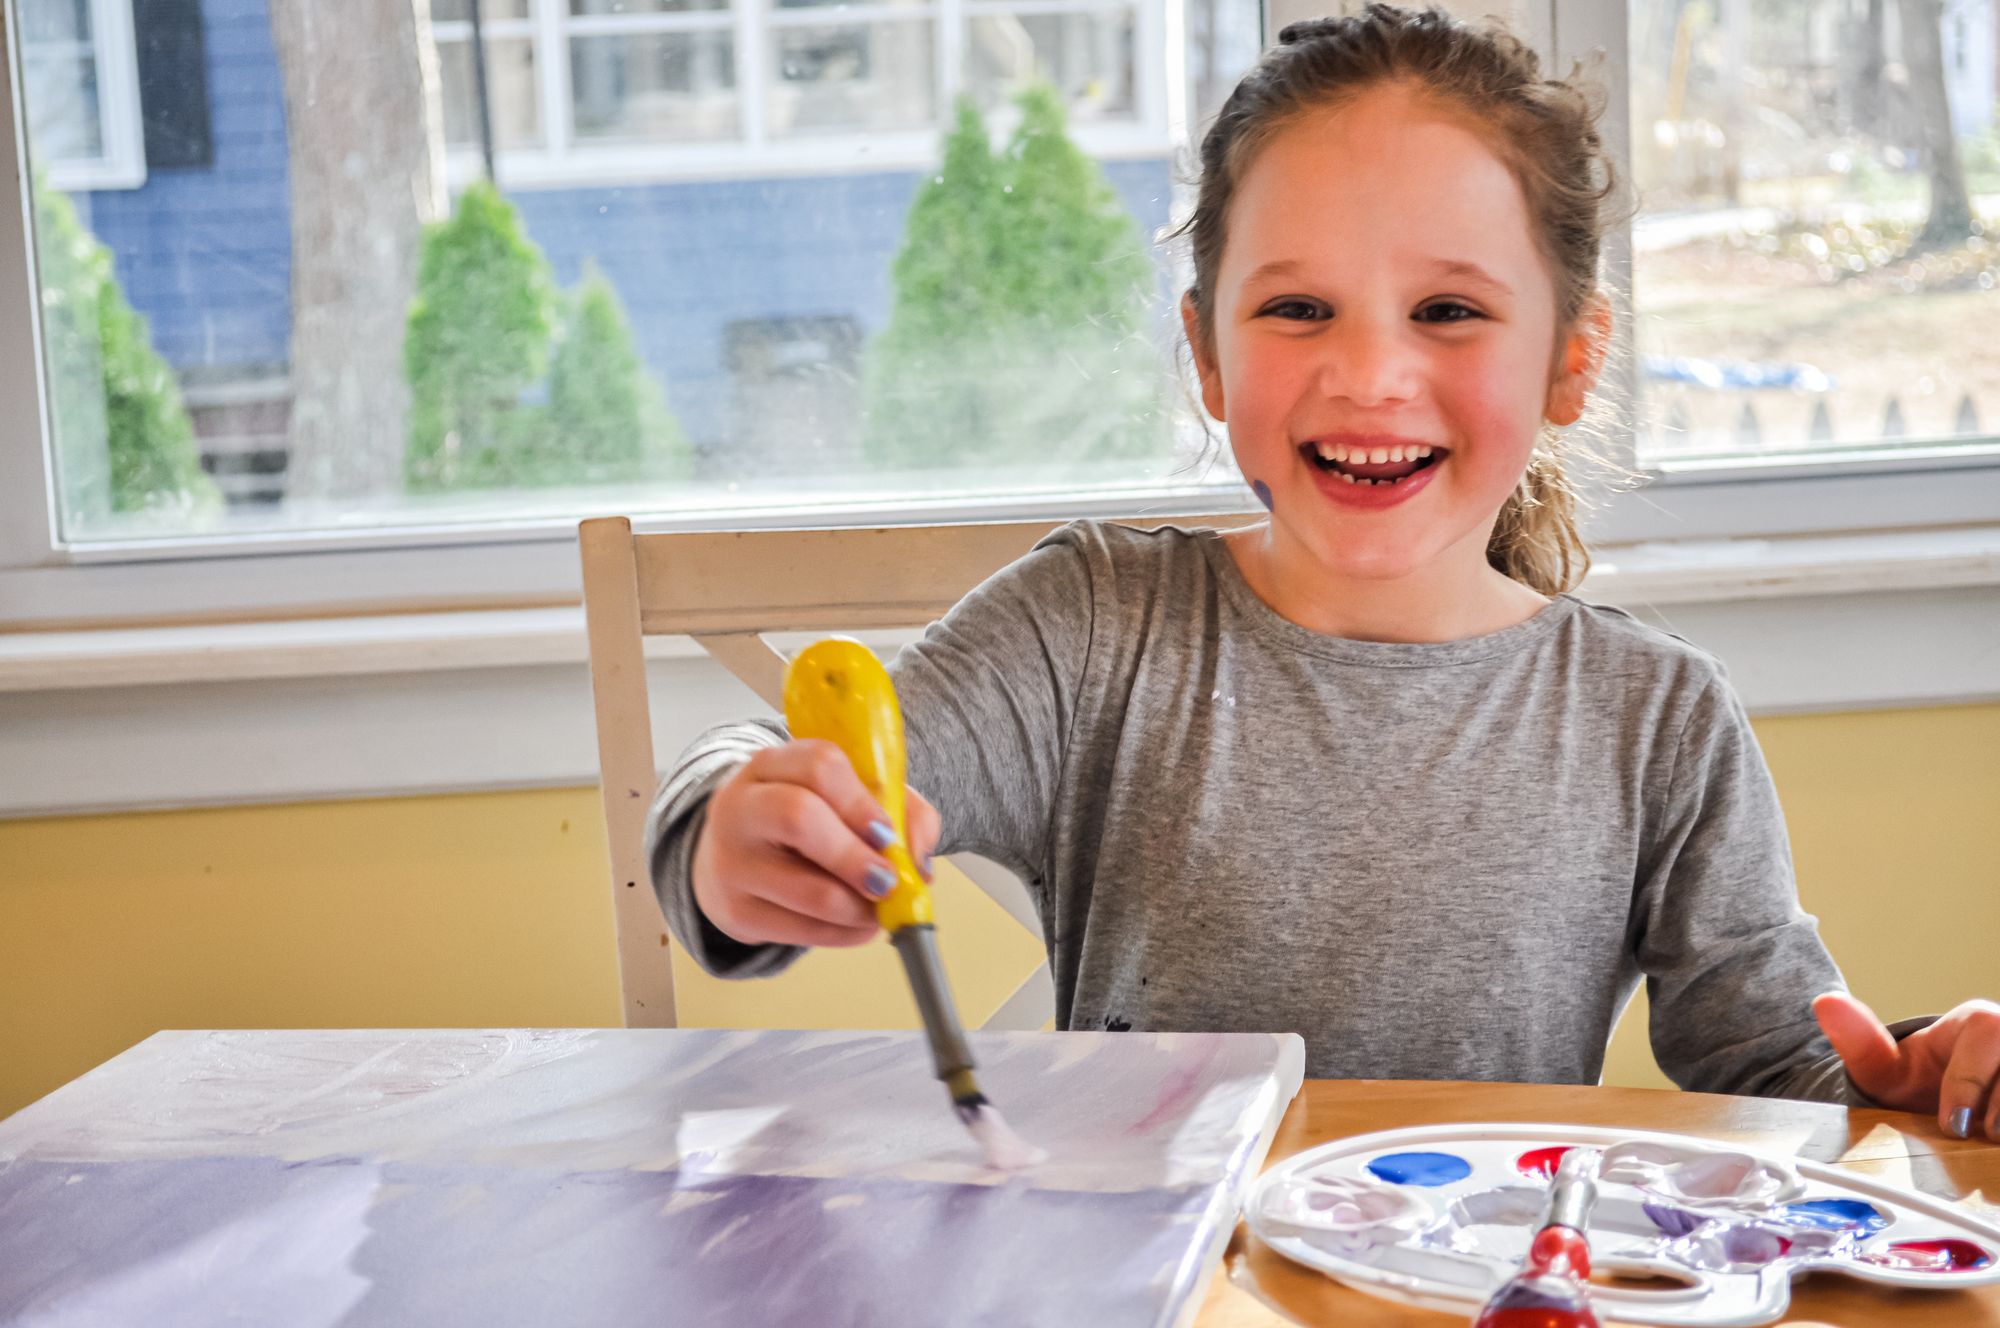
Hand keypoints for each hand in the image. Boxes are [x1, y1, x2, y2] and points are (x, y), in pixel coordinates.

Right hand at [691, 739, 940, 948]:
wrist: (737, 859)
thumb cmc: (807, 822)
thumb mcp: (851, 798)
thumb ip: (902, 814)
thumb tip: (919, 864)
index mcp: (772, 765)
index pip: (818, 766)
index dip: (861, 803)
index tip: (886, 834)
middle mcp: (741, 806)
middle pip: (799, 817)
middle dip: (855, 856)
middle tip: (886, 880)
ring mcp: (732, 861)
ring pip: (806, 889)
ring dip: (858, 907)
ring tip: (878, 909)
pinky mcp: (736, 912)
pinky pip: (801, 931)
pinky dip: (843, 934)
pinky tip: (857, 925)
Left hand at [1813, 991, 1999, 1138]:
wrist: (1945, 1100)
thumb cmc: (1918, 1081)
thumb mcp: (1883, 1067)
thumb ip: (1858, 1040)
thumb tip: (1825, 1002)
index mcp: (1981, 1021)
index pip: (1988, 1039)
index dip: (1968, 1087)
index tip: (1950, 1123)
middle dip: (1998, 1111)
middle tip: (1976, 1134)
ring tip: (1991, 1139)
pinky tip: (1995, 1143)